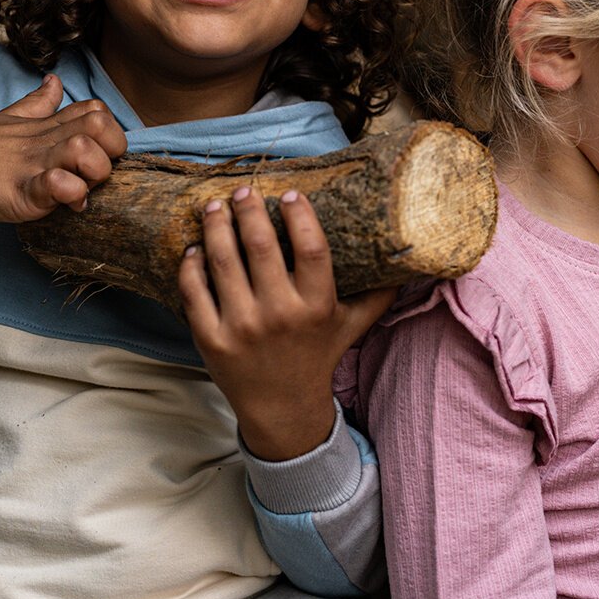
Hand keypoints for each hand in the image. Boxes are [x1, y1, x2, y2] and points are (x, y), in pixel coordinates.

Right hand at [0, 74, 127, 233]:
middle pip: (103, 125)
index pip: (99, 111)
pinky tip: (65, 202)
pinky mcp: (21, 191)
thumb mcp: (11, 119)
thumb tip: (55, 81)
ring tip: (79, 189)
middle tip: (95, 174)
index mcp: (47, 124)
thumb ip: (38, 103)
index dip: (110, 133)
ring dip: (93, 173)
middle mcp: (46, 140)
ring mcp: (35, 164)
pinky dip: (69, 192)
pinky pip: (57, 184)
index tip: (100, 156)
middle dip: (112, 152)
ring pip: (86, 151)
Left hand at [178, 185, 396, 460]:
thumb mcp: (353, 324)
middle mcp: (280, 315)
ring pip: (222, 261)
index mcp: (316, 306)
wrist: (282, 409)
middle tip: (244, 190)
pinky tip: (195, 247)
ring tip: (214, 206)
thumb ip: (378, 292)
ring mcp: (242, 327)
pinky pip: (194, 290)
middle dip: (248, 209)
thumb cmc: (317, 355)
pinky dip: (191, 263)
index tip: (289, 194)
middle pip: (260, 246)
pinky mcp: (211, 339)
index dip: (300, 216)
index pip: (311, 249)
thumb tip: (408, 255)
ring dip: (216, 226)